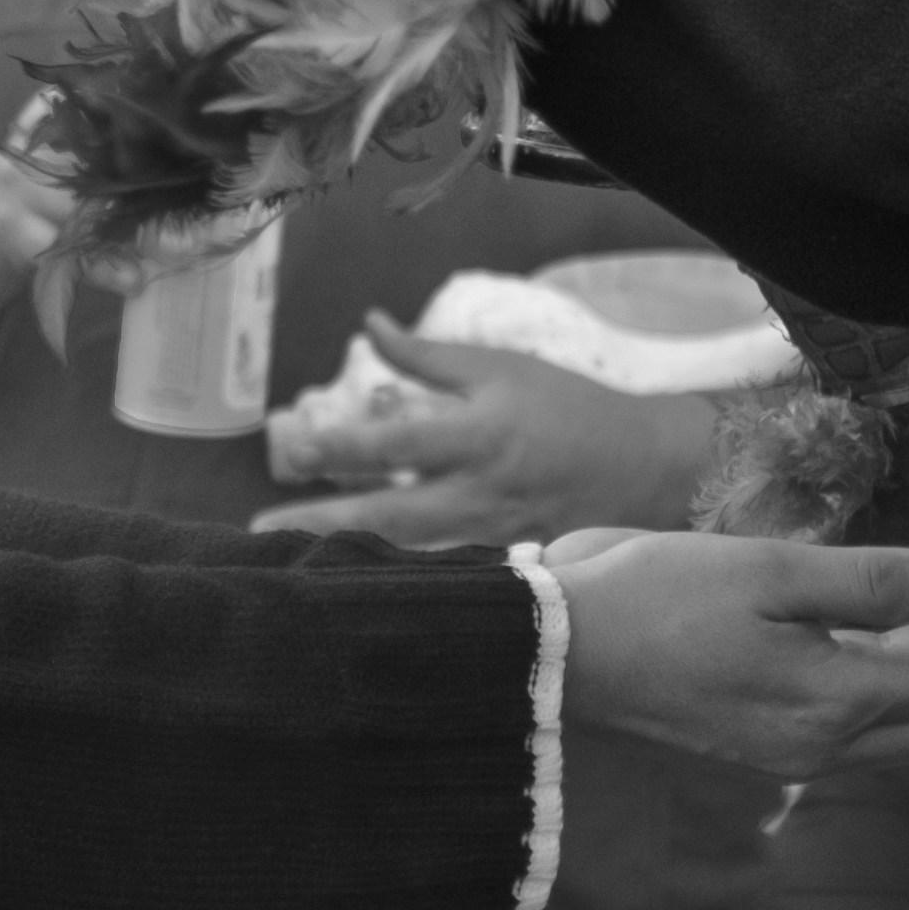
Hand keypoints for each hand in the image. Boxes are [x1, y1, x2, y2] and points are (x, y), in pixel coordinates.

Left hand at [261, 324, 719, 546]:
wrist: (645, 470)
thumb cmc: (568, 407)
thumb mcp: (500, 369)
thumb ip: (428, 359)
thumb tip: (370, 325)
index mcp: (478, 435)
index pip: (396, 444)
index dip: (342, 445)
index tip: (294, 446)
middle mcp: (479, 493)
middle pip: (389, 515)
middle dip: (324, 525)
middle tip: (263, 533)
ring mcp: (489, 538)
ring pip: (409, 554)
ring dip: (349, 557)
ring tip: (292, 563)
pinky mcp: (500, 566)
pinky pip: (439, 573)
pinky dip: (394, 577)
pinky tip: (352, 583)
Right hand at [541, 529, 908, 778]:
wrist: (555, 652)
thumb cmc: (654, 597)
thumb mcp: (771, 570)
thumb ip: (872, 580)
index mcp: (833, 703)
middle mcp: (824, 743)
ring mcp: (793, 748)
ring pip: (907, 721)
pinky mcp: (766, 737)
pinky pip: (866, 719)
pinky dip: (905, 681)